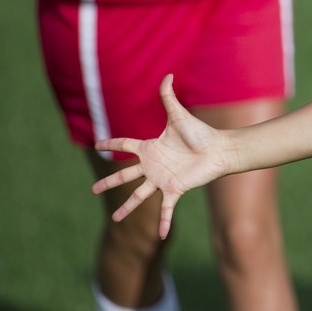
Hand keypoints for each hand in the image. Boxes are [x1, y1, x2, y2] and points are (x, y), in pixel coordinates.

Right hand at [91, 75, 229, 238]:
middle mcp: (153, 165)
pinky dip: (163, 221)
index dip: (112, 144)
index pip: (125, 145)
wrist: (219, 149)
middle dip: (109, 182)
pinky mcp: (175, 189)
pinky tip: (160, 236)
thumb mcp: (179, 115)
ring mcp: (162, 179)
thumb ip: (169, 97)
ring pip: (139, 195)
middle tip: (92, 190)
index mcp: (151, 147)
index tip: (97, 144)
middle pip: (125, 175)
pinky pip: (166, 208)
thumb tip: (168, 74)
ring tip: (114, 220)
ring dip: (127, 207)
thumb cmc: (200, 132)